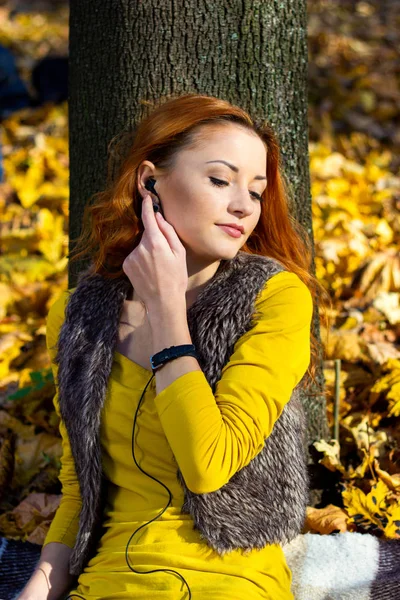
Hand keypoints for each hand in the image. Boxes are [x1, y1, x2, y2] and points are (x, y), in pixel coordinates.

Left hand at [122, 195, 187, 309]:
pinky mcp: (126, 265)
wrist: (163, 300)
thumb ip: (168, 232)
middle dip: (154, 238)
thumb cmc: (176, 277)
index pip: (148, 217)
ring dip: (148, 250)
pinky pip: (135, 255)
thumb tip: (158, 217)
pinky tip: (149, 270)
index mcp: (156, 243)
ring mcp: (132, 256)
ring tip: (158, 266)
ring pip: (141, 245)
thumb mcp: (180, 253)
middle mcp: (141, 248)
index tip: (146, 196)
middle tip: (165, 254)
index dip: (147, 206)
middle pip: (147, 233)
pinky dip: (141, 259)